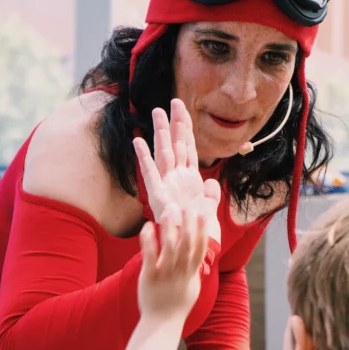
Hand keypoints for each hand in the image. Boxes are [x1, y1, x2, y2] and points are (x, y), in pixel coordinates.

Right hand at [134, 99, 221, 244]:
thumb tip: (210, 184)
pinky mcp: (157, 195)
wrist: (189, 248)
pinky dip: (144, 157)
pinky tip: (138, 141)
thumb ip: (210, 195)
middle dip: (175, 123)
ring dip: (161, 133)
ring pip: (165, 152)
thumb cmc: (196, 230)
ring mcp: (167, 184)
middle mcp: (176, 178)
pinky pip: (150, 173)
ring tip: (156, 112)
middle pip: (177, 144)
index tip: (183, 109)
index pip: (189, 147)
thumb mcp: (208, 210)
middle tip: (173, 101)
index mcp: (189, 180)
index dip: (187, 128)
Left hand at [137, 209, 208, 319]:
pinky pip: (150, 255)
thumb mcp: (192, 288)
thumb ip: (194, 272)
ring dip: (170, 227)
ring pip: (170, 246)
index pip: (200, 247)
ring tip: (169, 211)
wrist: (162, 323)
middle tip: (187, 207)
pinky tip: (147, 227)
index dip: (202, 230)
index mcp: (191, 273)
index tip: (202, 214)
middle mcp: (180, 271)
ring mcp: (165, 274)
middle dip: (188, 224)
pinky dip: (149, 240)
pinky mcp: (150, 276)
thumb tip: (197, 260)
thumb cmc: (177, 306)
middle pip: (187, 243)